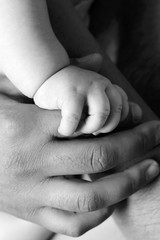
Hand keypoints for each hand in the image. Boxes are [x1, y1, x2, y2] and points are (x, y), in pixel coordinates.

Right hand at [0, 77, 158, 236]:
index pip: (86, 122)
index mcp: (28, 127)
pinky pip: (72, 224)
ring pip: (90, 196)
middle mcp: (33, 161)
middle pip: (98, 156)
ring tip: (149, 169)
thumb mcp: (13, 94)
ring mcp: (33, 193)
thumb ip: (53, 78)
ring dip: (127, 183)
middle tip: (156, 135)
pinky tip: (114, 201)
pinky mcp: (31, 213)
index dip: (122, 121)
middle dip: (136, 145)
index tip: (142, 119)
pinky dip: (99, 215)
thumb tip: (95, 58)